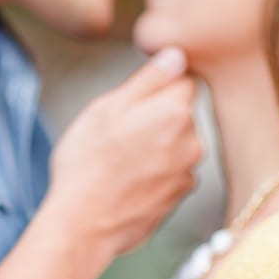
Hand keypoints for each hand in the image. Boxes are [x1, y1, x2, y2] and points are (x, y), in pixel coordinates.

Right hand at [43, 47, 202, 258]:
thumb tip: (177, 54)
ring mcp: (189, 172)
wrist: (85, 224)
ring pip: (177, 143)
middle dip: (157, 116)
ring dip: (157, 145)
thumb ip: (149, 79)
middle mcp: (193, 142)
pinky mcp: (181, 196)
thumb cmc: (87, 162)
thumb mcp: (107, 107)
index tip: (135, 100)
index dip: (158, 85)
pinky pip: (173, 170)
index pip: (184, 79)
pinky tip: (129, 179)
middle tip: (120, 133)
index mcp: (176, 112)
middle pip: (181, 113)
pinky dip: (157, 171)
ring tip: (122, 159)